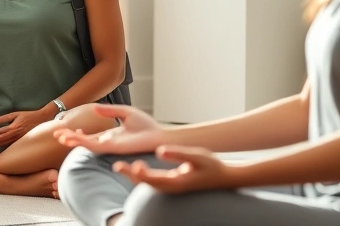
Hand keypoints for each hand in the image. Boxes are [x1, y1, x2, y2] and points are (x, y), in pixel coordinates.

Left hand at [0, 109, 52, 145]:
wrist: (42, 119)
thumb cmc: (29, 115)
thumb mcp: (16, 114)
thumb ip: (4, 118)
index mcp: (13, 128)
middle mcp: (15, 135)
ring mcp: (18, 139)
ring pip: (2, 144)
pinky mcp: (20, 141)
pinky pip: (8, 145)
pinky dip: (0, 145)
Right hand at [54, 104, 163, 154]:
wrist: (158, 135)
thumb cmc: (146, 126)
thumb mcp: (125, 113)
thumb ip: (110, 111)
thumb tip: (95, 109)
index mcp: (111, 135)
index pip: (91, 136)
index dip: (78, 135)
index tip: (67, 131)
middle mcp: (108, 142)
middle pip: (85, 141)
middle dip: (71, 138)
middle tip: (57, 135)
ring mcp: (109, 146)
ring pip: (86, 145)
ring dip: (73, 141)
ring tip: (60, 137)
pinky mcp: (112, 148)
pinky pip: (94, 146)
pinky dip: (82, 143)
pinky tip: (72, 139)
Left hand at [113, 145, 235, 193]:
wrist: (223, 178)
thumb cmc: (211, 166)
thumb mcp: (197, 156)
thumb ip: (178, 153)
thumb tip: (159, 151)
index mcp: (177, 182)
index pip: (154, 180)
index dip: (141, 174)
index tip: (132, 164)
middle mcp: (172, 187)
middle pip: (146, 184)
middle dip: (130, 175)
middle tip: (116, 166)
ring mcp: (171, 187)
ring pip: (148, 184)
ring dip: (133, 176)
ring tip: (119, 167)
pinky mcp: (171, 184)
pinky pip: (152, 182)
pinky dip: (141, 176)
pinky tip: (133, 168)